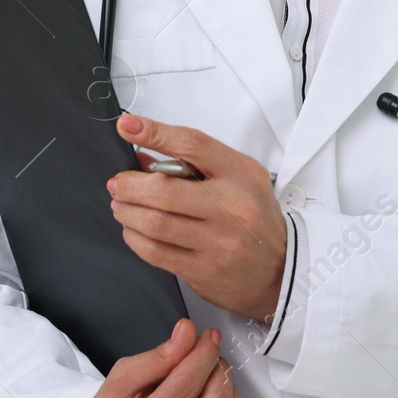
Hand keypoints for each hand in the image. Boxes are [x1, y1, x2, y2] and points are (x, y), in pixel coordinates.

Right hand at [81, 317, 246, 397]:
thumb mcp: (123, 379)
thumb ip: (156, 357)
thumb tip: (185, 333)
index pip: (187, 382)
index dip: (202, 351)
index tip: (207, 336)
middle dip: (216, 365)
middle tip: (207, 352)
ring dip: (224, 384)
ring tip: (208, 374)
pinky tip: (214, 395)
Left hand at [108, 114, 287, 322]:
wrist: (280, 269)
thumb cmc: (253, 216)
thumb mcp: (238, 177)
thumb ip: (195, 164)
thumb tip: (141, 156)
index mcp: (241, 174)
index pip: (193, 145)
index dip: (156, 133)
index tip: (128, 126)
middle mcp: (231, 206)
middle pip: (164, 190)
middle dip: (130, 185)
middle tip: (117, 183)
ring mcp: (218, 242)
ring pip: (155, 224)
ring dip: (127, 212)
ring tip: (120, 205)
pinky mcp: (203, 270)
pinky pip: (156, 252)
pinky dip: (135, 238)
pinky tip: (132, 230)